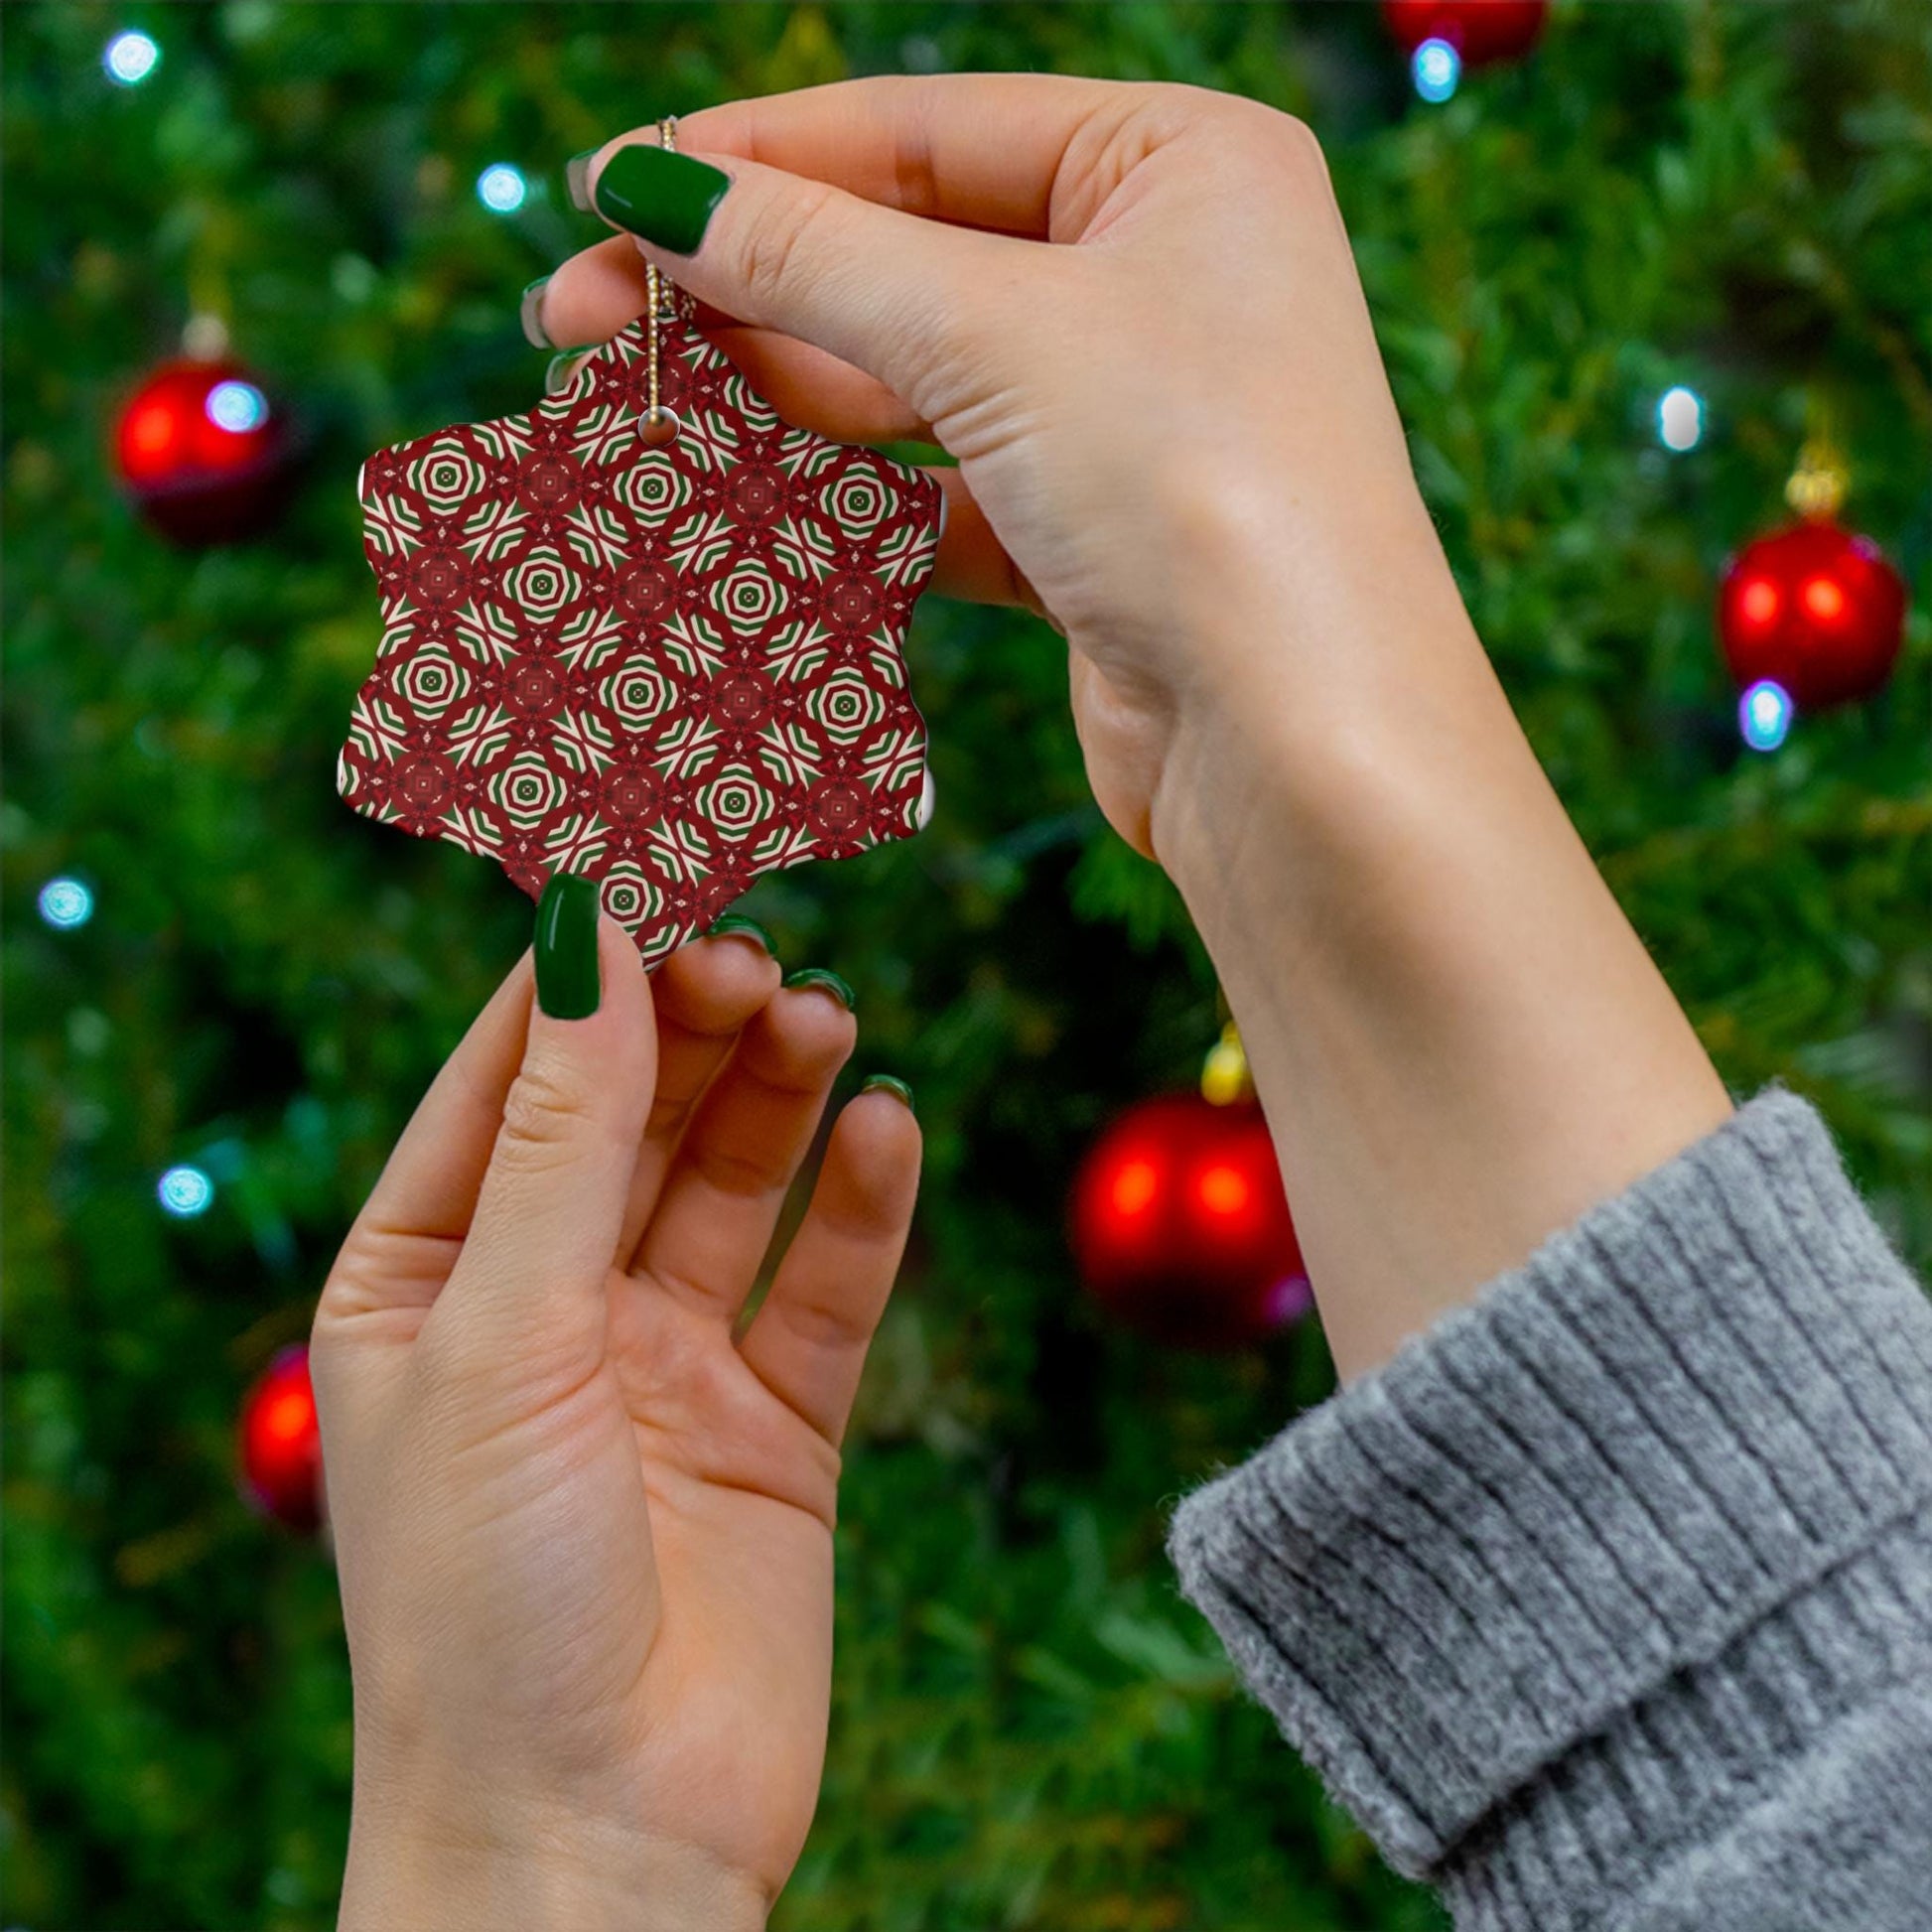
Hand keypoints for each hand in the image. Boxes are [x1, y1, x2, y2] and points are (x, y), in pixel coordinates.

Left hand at [313, 914, 918, 1928]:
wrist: (596, 1844)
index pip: (507, 1079)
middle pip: (632, 1115)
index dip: (582, 970)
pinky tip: (888, 1128)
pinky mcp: (775, 1428)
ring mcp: (665, 1366)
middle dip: (692, 1024)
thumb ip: (562, 1136)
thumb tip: (592, 934)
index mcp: (427, 1281)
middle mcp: (546, 1308)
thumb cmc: (486, 1603)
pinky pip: (826, 1287)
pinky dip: (861, 1205)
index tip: (655, 859)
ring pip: (734, 1182)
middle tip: (760, 948)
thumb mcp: (504, 1337)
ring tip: (825, 1016)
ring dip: (779, 1093)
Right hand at [539, 77, 1729, 1375]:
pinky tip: (730, 496)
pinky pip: (937, 487)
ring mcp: (1130, 413)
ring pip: (913, 377)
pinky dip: (839, 493)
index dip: (751, 159)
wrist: (1304, 750)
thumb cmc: (1198, 492)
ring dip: (772, 390)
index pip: (923, 129)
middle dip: (740, 284)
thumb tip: (648, 186)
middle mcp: (1165, 273)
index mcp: (1181, 162)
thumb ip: (810, 256)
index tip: (601, 191)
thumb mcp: (992, 337)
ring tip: (628, 405)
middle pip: (907, 251)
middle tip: (574, 322)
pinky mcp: (1093, 537)